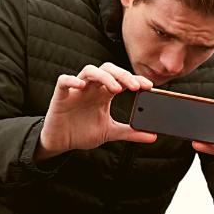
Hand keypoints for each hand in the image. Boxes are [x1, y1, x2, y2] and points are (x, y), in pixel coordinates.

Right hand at [34, 62, 156, 162]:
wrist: (61, 143)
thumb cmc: (83, 132)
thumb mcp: (110, 132)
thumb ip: (131, 133)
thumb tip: (153, 136)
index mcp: (104, 94)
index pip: (122, 79)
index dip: (135, 79)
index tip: (149, 86)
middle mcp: (92, 88)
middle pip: (108, 70)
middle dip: (123, 75)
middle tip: (136, 86)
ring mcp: (76, 90)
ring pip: (90, 71)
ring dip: (105, 77)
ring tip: (116, 88)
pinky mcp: (60, 96)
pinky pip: (63, 81)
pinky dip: (72, 80)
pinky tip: (81, 85)